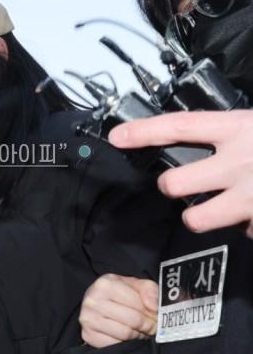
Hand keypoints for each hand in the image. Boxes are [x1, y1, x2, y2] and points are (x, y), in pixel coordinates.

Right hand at [79, 274, 157, 347]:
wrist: (95, 301)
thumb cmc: (117, 293)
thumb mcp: (133, 284)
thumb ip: (148, 290)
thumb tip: (154, 307)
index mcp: (106, 284)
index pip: (138, 303)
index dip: (152, 313)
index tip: (156, 317)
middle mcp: (94, 300)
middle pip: (133, 319)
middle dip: (148, 325)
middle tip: (152, 326)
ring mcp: (89, 318)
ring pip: (125, 333)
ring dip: (138, 335)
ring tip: (140, 331)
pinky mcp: (88, 335)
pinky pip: (115, 344)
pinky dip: (125, 343)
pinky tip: (128, 336)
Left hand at [109, 110, 252, 237]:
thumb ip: (231, 133)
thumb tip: (201, 138)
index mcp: (239, 130)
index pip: (179, 127)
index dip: (143, 132)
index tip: (118, 137)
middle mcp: (240, 163)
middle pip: (175, 182)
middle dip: (169, 185)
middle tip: (180, 183)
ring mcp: (250, 197)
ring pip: (196, 218)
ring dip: (200, 215)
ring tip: (216, 207)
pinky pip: (240, 231)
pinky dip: (244, 224)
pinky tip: (251, 212)